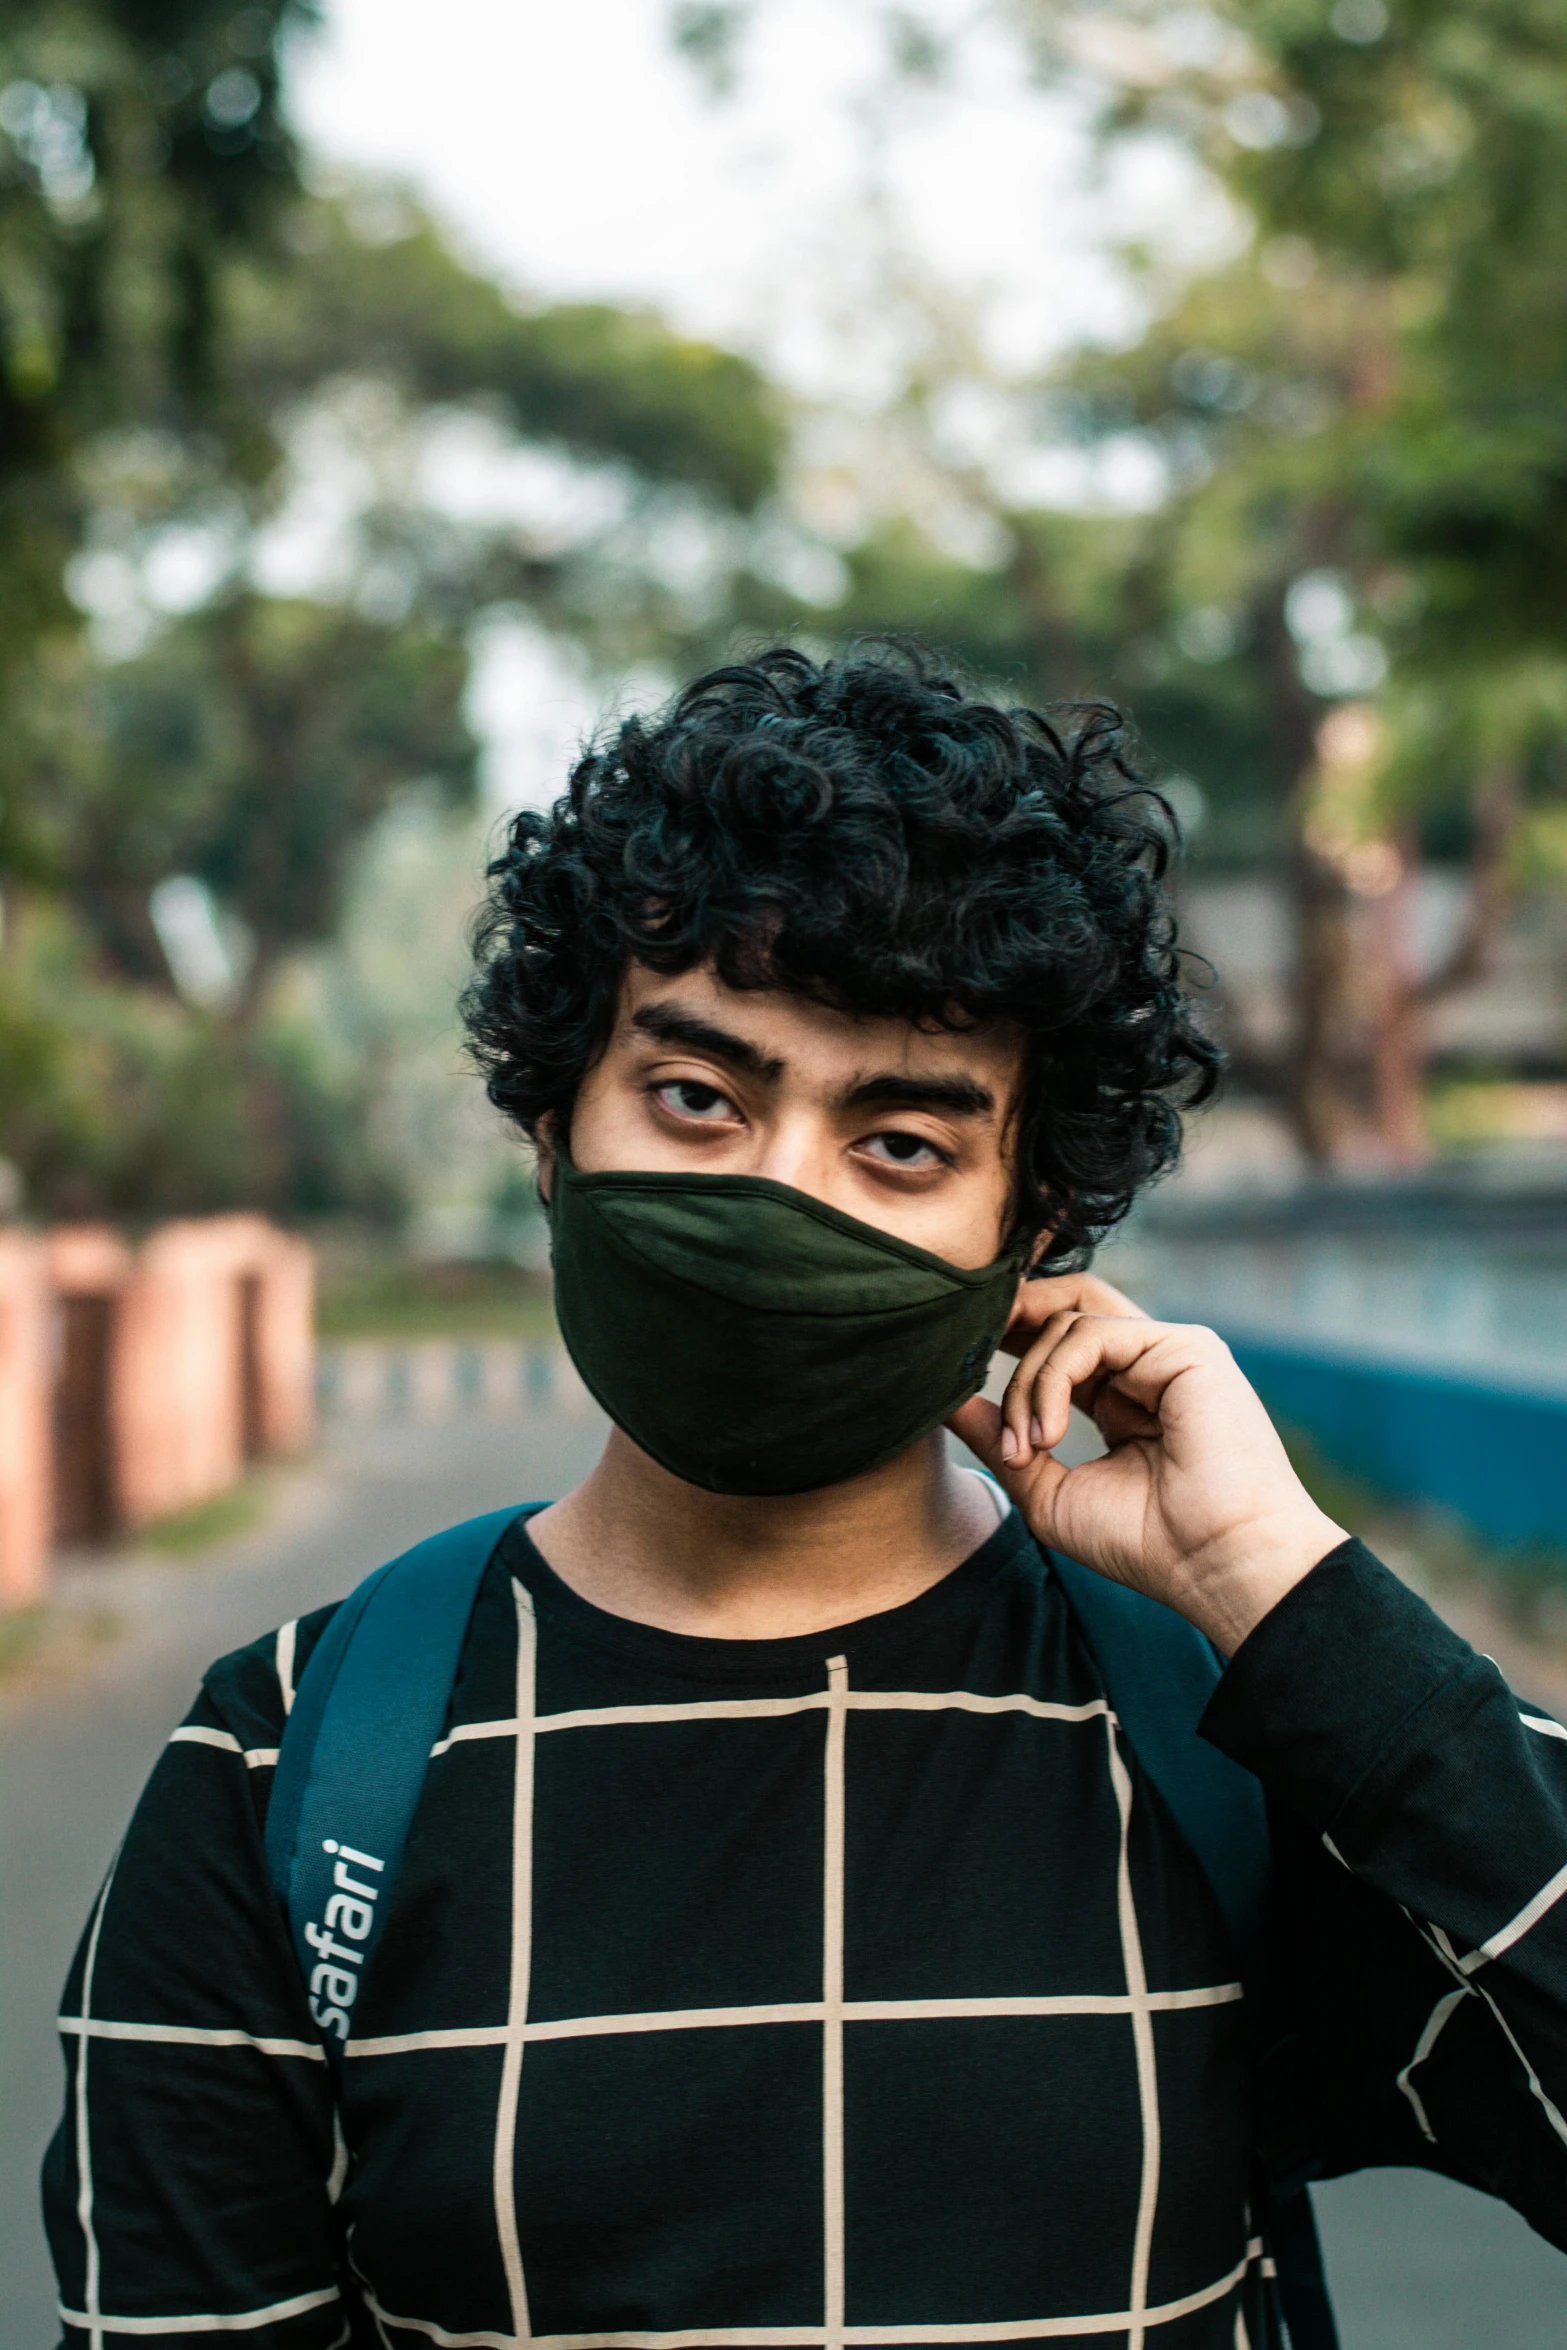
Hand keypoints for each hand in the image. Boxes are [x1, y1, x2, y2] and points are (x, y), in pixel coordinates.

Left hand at [947, 1280, 1346, 1653]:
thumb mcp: (1050, 1492)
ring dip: (1025, 1382)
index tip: (956, 1369)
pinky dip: (1051, 1380)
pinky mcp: (1186, 1347)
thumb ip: (1001, 1443)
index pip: (1059, 1343)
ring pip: (1068, 1323)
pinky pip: (1091, 1335)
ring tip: (1024, 1446)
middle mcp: (1149, 1365)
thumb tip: (947, 1403)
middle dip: (1009, 1320)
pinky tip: (1047, 1434)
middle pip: (1066, 1306)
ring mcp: (1170, 1351)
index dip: (1008, 1342)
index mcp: (1125, 1396)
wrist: (1216, 1566)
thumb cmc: (1145, 1544)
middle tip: (962, 1354)